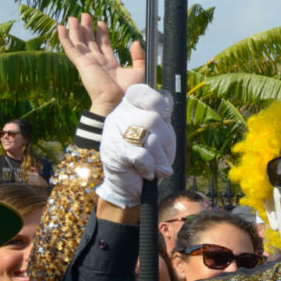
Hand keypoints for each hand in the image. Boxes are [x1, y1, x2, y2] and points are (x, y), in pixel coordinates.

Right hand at [56, 14, 146, 117]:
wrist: (118, 101)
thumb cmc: (129, 91)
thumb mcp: (139, 70)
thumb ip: (138, 56)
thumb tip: (136, 41)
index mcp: (110, 64)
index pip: (104, 44)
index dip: (102, 33)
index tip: (100, 22)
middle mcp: (98, 62)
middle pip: (90, 41)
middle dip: (87, 27)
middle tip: (85, 14)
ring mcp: (88, 62)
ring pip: (79, 42)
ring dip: (76, 29)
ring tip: (73, 17)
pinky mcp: (81, 64)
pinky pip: (70, 49)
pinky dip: (64, 38)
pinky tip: (60, 28)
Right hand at [95, 86, 174, 207]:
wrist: (129, 188)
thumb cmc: (148, 160)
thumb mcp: (160, 135)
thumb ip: (163, 118)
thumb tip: (166, 102)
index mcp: (130, 108)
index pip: (142, 92)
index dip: (158, 103)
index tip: (163, 117)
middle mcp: (119, 116)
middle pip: (153, 119)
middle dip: (164, 142)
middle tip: (160, 155)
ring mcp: (114, 134)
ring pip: (149, 137)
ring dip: (159, 158)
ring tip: (154, 167)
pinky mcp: (114, 152)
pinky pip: (141, 155)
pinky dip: (149, 167)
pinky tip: (146, 172)